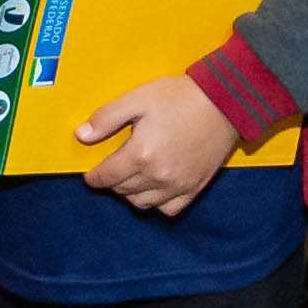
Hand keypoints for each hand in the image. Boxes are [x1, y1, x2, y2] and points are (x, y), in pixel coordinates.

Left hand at [71, 74, 242, 216]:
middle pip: (122, 190)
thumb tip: (81, 135)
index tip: (91, 174)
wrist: (225, 102)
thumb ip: (106, 118)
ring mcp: (178, 186)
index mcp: (140, 154)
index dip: (93, 177)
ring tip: (132, 177)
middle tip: (112, 168)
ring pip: (142, 203)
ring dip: (131, 193)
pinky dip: (157, 203)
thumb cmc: (180, 97)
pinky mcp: (195, 188)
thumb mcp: (138, 98)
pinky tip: (155, 188)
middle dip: (112, 181)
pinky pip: (169, 210)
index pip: (105, 177)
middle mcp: (158, 176)